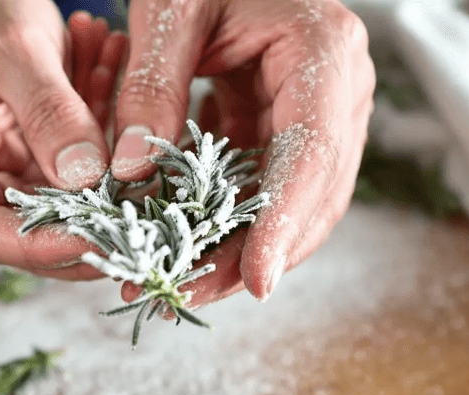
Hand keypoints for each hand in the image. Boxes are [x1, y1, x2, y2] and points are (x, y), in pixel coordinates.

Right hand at [0, 1, 126, 278]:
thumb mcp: (10, 47)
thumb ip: (48, 111)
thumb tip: (86, 179)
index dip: (42, 248)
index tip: (101, 241)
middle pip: (30, 230)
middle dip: (92, 213)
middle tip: (147, 193)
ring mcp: (4, 167)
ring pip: (67, 195)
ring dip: (106, 154)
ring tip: (120, 81)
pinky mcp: (34, 152)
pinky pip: (78, 161)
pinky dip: (103, 124)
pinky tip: (113, 67)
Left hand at [112, 0, 374, 303]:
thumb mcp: (169, 7)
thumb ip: (150, 86)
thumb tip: (128, 176)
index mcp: (324, 51)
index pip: (313, 155)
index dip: (284, 225)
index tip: (256, 283)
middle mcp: (339, 89)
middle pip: (312, 196)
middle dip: (253, 253)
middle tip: (185, 293)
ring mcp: (322, 112)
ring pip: (293, 205)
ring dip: (238, 249)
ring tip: (176, 283)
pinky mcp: (289, 127)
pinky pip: (267, 188)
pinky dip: (228, 221)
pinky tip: (183, 246)